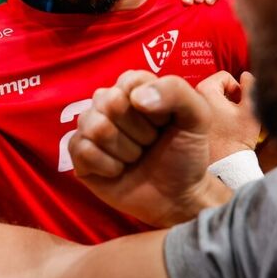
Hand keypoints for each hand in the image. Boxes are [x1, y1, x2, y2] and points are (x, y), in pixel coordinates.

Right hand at [71, 71, 237, 227]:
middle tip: (150, 143)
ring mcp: (90, 127)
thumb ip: (176, 91)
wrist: (178, 196)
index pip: (130, 81)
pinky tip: (119, 170)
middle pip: (109, 103)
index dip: (152, 109)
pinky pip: (83, 150)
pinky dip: (108, 166)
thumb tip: (135, 98)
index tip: (164, 123)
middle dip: (139, 132)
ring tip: (136, 157)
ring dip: (125, 150)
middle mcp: (108, 102)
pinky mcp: (80, 154)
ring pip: (95, 127)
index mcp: (134, 87)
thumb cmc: (185, 153)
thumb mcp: (197, 117)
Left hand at [195, 71, 260, 160]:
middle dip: (228, 97)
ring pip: (210, 101)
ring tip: (229, 125)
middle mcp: (191, 98)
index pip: (224, 77)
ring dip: (221, 108)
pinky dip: (212, 117)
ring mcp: (187, 113)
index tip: (241, 104)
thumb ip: (250, 87)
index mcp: (205, 90)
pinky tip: (220, 132)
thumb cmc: (237, 140)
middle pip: (216, 88)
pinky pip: (202, 113)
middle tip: (236, 115)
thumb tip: (246, 76)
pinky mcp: (187, 126)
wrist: (223, 167)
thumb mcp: (251, 110)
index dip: (237, 88)